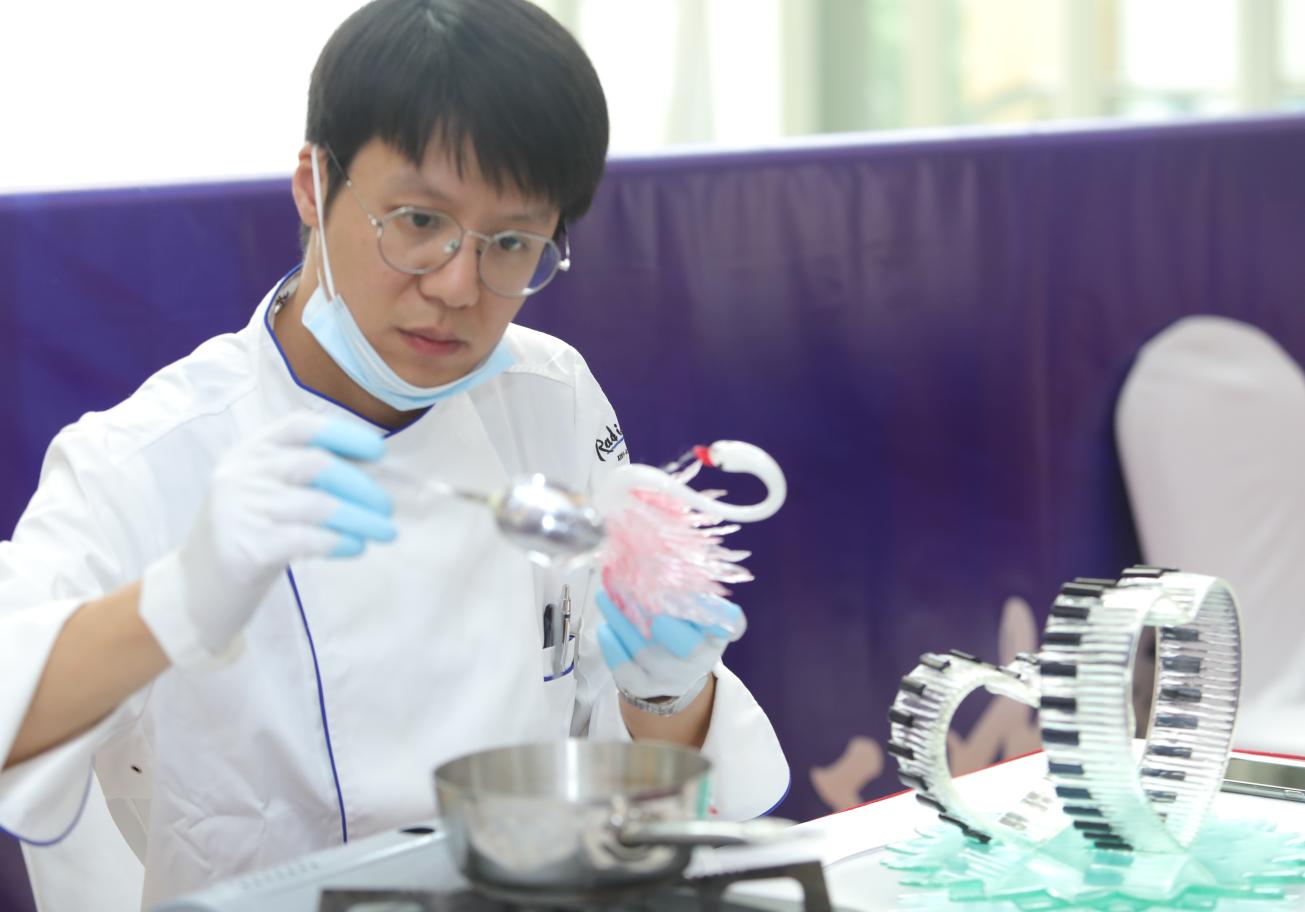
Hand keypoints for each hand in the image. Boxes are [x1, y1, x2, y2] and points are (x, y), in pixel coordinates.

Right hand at [139, 412, 395, 664]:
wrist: (194, 590)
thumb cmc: (248, 536)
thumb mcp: (269, 494)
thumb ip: (307, 476)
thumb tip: (371, 468)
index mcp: (249, 451)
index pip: (300, 427)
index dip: (344, 434)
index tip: (379, 451)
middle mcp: (241, 473)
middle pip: (317, 465)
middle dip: (362, 486)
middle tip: (388, 508)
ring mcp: (239, 509)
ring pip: (318, 506)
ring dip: (362, 519)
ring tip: (387, 533)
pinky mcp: (244, 547)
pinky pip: (306, 539)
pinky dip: (340, 541)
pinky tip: (357, 547)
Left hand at [595, 588, 744, 701]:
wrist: (672, 671)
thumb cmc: (684, 627)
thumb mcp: (694, 608)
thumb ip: (684, 587)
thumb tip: (657, 554)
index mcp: (716, 634)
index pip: (729, 625)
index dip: (723, 615)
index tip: (703, 597)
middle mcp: (698, 658)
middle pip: (687, 646)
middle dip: (665, 622)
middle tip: (642, 596)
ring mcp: (670, 676)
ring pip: (646, 651)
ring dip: (622, 620)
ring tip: (605, 595)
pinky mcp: (643, 686)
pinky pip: (626, 671)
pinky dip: (613, 648)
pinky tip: (604, 628)